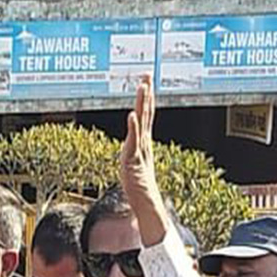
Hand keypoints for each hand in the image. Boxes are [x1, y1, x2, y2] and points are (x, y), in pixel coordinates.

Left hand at [118, 76, 168, 248]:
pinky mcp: (134, 160)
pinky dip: (133, 128)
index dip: (147, 97)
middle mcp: (143, 142)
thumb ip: (133, 150)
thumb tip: (129, 145)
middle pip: (146, 113)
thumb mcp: (133, 162)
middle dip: (146, 93)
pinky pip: (134, 141)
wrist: (146, 202)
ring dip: (143, 104)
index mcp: (143, 141)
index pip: (146, 114)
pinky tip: (132, 115)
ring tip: (143, 87)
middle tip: (147, 74)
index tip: (147, 80)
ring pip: (142, 123)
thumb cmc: (139, 184)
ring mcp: (139, 150)